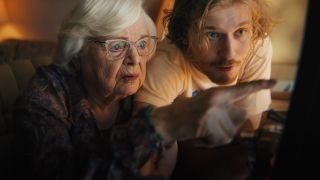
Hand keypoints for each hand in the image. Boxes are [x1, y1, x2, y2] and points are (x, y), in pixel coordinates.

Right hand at [151, 79, 275, 147]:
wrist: (167, 120)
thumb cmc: (185, 112)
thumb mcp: (205, 102)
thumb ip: (222, 107)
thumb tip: (238, 118)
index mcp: (217, 93)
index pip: (242, 89)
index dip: (259, 85)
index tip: (275, 82)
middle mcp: (217, 101)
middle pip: (240, 117)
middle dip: (231, 124)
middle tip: (211, 123)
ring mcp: (213, 113)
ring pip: (231, 132)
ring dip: (219, 135)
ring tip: (203, 130)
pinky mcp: (207, 125)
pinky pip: (220, 140)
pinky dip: (211, 142)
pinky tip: (199, 135)